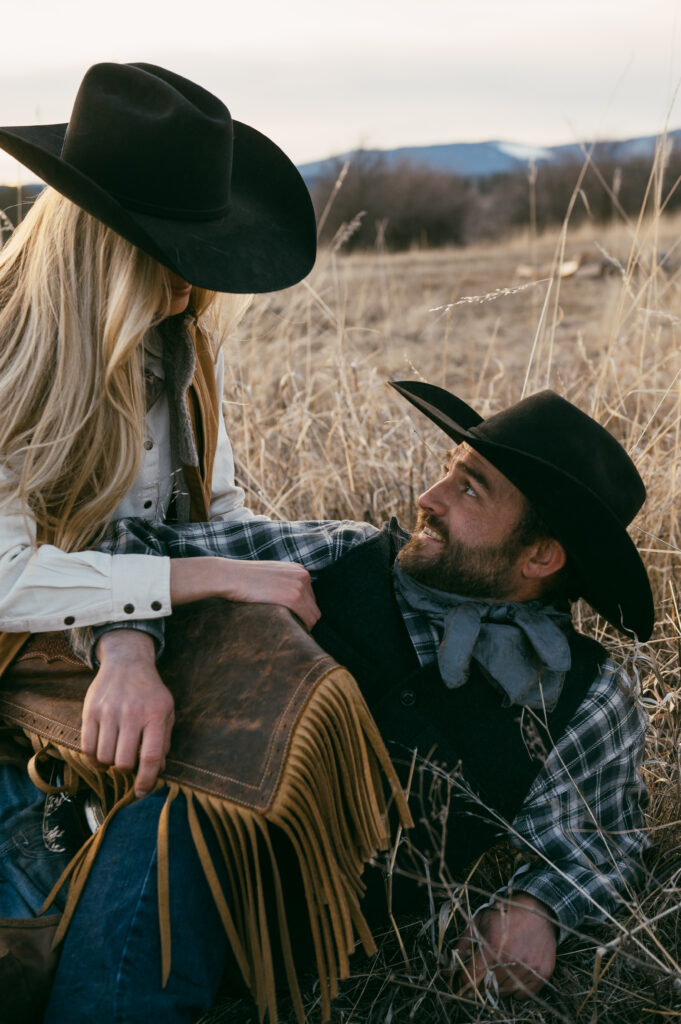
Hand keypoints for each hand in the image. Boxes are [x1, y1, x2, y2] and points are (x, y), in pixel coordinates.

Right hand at [82, 630, 174, 797]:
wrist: (127, 663)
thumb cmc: (150, 692)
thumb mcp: (166, 711)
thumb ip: (163, 741)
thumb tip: (158, 769)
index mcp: (155, 715)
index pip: (150, 756)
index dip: (146, 780)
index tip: (142, 792)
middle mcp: (131, 713)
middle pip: (124, 761)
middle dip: (127, 771)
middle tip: (129, 764)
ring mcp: (109, 712)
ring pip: (104, 757)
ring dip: (109, 765)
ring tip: (115, 756)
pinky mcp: (90, 711)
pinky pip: (87, 747)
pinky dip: (93, 759)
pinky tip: (101, 755)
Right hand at [170, 556, 320, 630]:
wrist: (229, 576)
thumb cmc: (243, 579)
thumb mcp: (269, 574)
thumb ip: (282, 583)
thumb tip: (288, 603)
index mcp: (298, 569)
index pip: (311, 598)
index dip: (302, 612)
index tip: (291, 621)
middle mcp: (303, 576)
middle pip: (314, 608)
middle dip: (303, 620)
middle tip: (288, 630)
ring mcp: (299, 586)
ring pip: (313, 616)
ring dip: (303, 627)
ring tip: (286, 632)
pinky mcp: (293, 598)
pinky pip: (307, 620)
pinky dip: (302, 629)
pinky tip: (288, 632)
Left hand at [453, 893, 556, 997]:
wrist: (538, 911)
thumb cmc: (506, 915)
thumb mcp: (481, 921)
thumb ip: (464, 941)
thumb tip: (451, 962)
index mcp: (493, 943)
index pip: (472, 975)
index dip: (464, 980)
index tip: (462, 980)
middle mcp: (512, 958)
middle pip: (489, 987)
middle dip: (482, 983)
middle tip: (483, 974)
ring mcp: (529, 967)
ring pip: (506, 992)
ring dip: (499, 986)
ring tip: (500, 971)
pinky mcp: (543, 973)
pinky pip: (523, 994)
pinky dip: (516, 989)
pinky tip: (515, 974)